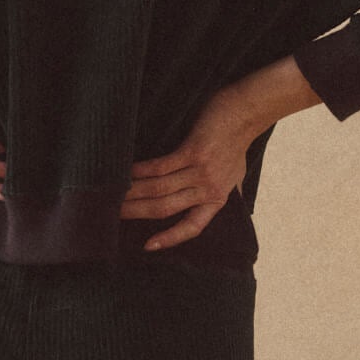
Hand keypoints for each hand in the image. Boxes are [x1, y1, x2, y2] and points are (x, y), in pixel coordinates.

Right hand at [121, 81, 259, 249]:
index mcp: (217, 199)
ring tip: (114, 195)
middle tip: (113, 214)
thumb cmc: (236, 143)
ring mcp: (201, 171)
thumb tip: (206, 203)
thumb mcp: (233, 176)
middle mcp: (208, 189)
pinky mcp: (193, 151)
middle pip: (166, 208)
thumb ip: (217, 191)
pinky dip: (141, 171)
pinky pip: (161, 166)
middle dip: (137, 212)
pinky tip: (127, 173)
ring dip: (134, 193)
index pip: (193, 227)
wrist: (246, 113)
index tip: (148, 246)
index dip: (170, 238)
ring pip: (160, 189)